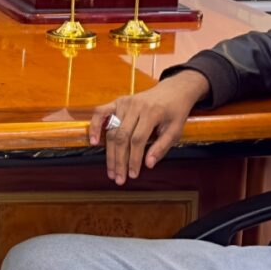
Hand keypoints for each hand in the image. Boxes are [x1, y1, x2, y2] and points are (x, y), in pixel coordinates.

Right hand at [87, 69, 210, 182]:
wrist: (173, 90)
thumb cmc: (175, 112)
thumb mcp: (176, 130)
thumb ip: (162, 147)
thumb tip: (148, 165)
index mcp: (152, 112)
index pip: (138, 140)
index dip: (134, 159)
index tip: (133, 175)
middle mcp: (135, 106)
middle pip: (122, 137)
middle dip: (119, 160)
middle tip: (119, 179)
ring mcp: (124, 102)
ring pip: (112, 130)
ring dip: (109, 153)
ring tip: (110, 171)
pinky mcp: (117, 101)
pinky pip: (101, 113)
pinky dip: (95, 126)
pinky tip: (94, 142)